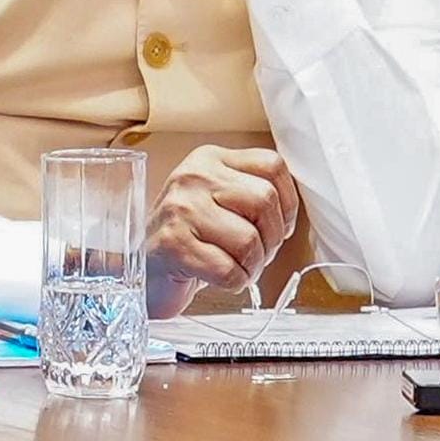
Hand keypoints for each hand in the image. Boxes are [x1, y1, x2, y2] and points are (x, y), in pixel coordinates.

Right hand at [146, 146, 300, 315]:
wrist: (147, 270)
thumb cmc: (192, 237)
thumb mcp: (220, 199)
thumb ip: (252, 191)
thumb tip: (292, 210)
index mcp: (210, 159)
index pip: (272, 165)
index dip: (288, 201)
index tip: (281, 224)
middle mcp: (193, 177)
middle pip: (265, 200)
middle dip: (272, 237)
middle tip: (259, 253)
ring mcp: (180, 209)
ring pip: (249, 239)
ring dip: (254, 264)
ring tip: (239, 267)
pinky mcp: (172, 245)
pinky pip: (228, 270)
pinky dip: (236, 281)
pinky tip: (221, 278)